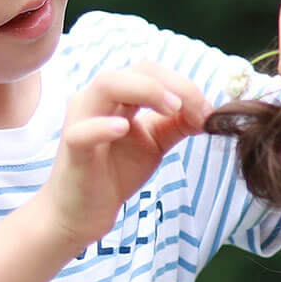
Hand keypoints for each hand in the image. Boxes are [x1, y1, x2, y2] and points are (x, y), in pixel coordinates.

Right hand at [33, 61, 209, 247]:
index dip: (183, 85)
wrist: (84, 212)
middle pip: (135, 69)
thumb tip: (208, 111)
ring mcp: (82, 120)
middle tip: (198, 110)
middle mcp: (98, 99)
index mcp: (118, 95)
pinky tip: (123, 128)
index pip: (152, 71)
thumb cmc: (115, 172)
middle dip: (172, 84)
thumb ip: (177, 124)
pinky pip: (83, 131)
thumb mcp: (155, 143)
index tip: (207, 110)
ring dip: (146, 90)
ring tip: (172, 109)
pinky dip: (103, 126)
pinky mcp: (72, 148)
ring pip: (108, 84)